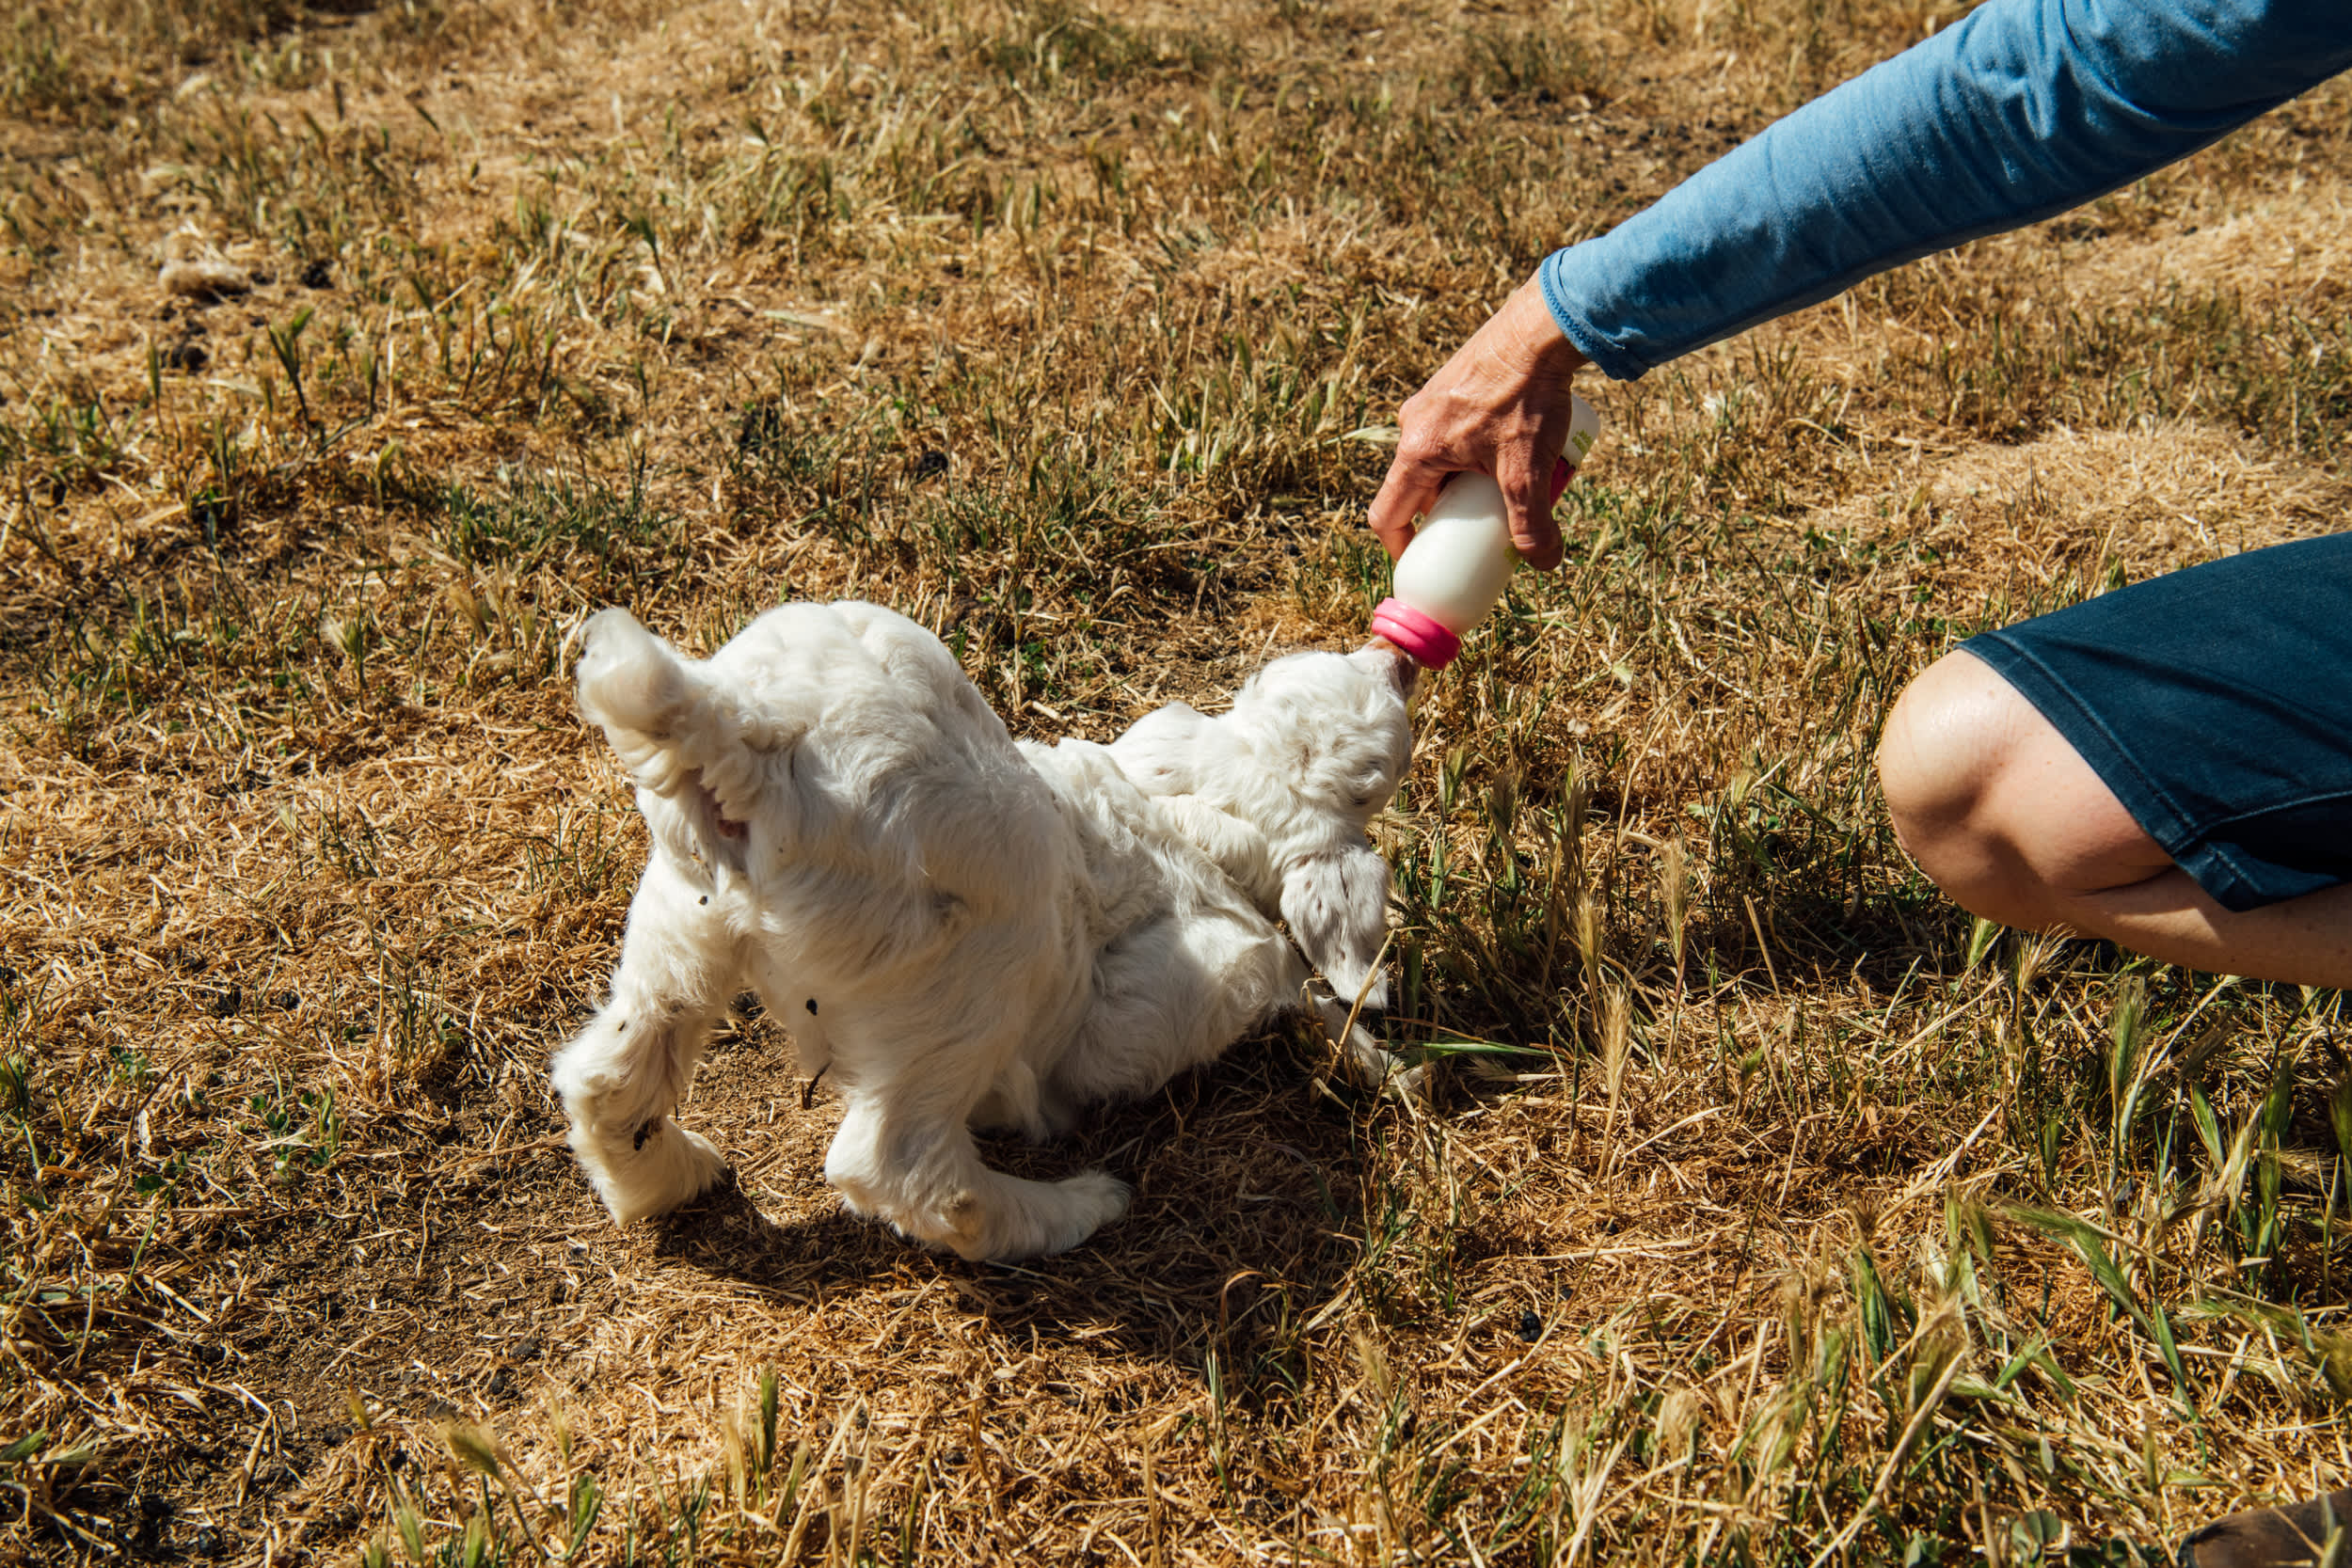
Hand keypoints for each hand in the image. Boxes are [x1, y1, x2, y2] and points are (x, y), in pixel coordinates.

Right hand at [1367, 277, 1589, 568]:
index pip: (1388, 514)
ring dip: (1464, 480)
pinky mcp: (1452, 383)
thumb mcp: (1527, 470)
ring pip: (1439, 458)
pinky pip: (1452, 431)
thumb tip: (1545, 563)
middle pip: (1419, 488)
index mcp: (1417, 451)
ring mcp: (1430, 401)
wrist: (1541, 329)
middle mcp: (1413, 424)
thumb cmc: (1526, 396)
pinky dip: (1473, 450)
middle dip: (1448, 515)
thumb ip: (1532, 523)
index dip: (1400, 548)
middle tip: (1480, 530)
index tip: (1422, 564)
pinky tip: (1510, 445)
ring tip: (1505, 484)